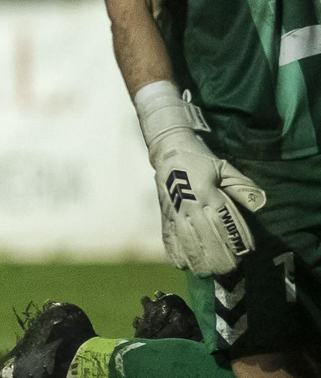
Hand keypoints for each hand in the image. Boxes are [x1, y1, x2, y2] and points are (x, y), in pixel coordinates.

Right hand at [138, 85, 265, 275]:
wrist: (168, 149)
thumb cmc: (200, 159)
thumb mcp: (224, 167)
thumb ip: (241, 185)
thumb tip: (259, 203)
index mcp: (206, 191)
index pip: (223, 220)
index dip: (235, 238)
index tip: (246, 252)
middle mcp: (189, 203)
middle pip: (204, 236)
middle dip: (218, 256)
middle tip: (230, 270)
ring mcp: (174, 210)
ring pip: (185, 240)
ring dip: (196, 259)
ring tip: (208, 273)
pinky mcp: (164, 213)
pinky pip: (166, 236)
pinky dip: (173, 252)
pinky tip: (182, 265)